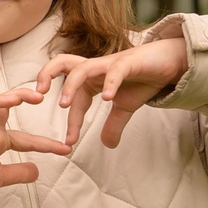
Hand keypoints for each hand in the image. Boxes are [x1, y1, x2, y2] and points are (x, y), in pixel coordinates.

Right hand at [0, 85, 70, 205]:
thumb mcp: (1, 177)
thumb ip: (19, 172)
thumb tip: (37, 171)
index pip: (26, 137)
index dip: (46, 143)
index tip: (66, 149)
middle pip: (4, 107)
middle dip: (21, 97)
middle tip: (40, 96)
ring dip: (0, 102)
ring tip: (15, 97)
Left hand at [36, 37, 190, 147]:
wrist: (170, 63)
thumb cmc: (143, 80)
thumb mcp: (125, 107)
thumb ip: (113, 124)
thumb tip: (107, 145)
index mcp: (91, 79)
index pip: (73, 99)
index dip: (71, 121)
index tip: (69, 142)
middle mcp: (95, 68)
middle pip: (62, 63)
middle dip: (46, 76)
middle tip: (37, 96)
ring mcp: (110, 64)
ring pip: (82, 68)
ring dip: (71, 86)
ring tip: (65, 106)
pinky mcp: (129, 62)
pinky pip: (115, 70)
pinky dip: (109, 83)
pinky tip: (107, 98)